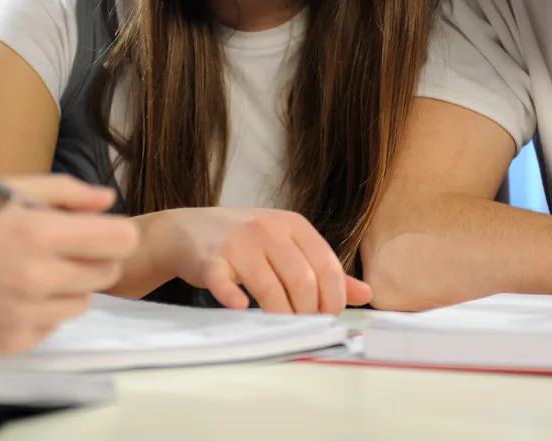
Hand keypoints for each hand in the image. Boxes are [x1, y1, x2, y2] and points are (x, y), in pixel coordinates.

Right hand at [0, 175, 138, 356]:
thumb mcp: (1, 190)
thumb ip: (62, 191)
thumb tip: (107, 199)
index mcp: (36, 233)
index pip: (119, 240)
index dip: (113, 231)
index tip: (96, 229)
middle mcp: (35, 278)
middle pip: (107, 273)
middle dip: (92, 256)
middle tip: (59, 246)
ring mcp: (24, 316)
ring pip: (83, 302)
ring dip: (69, 285)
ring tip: (30, 270)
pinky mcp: (12, 342)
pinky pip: (52, 325)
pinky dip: (42, 310)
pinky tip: (10, 293)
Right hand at [151, 207, 371, 313]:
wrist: (186, 230)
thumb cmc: (242, 241)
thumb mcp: (285, 244)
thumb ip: (323, 268)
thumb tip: (365, 293)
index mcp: (292, 224)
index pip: (326, 266)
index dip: (333, 299)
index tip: (328, 318)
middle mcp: (267, 228)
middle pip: (302, 280)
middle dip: (309, 312)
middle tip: (306, 327)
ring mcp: (238, 242)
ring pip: (270, 288)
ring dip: (281, 316)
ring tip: (283, 326)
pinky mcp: (211, 259)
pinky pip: (225, 283)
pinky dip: (234, 299)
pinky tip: (241, 309)